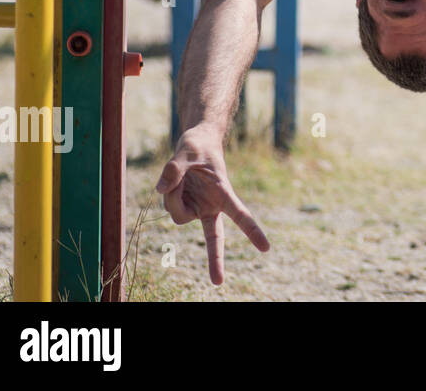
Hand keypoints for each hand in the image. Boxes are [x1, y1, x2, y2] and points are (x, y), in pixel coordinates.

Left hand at [156, 125, 269, 284]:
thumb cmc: (198, 146)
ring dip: (173, 197)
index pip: (240, 214)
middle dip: (215, 259)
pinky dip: (168, 194)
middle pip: (214, 237)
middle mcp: (211, 205)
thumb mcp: (187, 150)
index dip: (252, 231)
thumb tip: (160, 190)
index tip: (266, 248)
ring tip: (178, 175)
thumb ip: (174, 170)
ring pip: (178, 214)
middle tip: (218, 282)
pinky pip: (169, 207)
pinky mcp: (183, 206)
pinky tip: (174, 181)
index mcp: (223, 193)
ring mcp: (196, 207)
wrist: (195, 143)